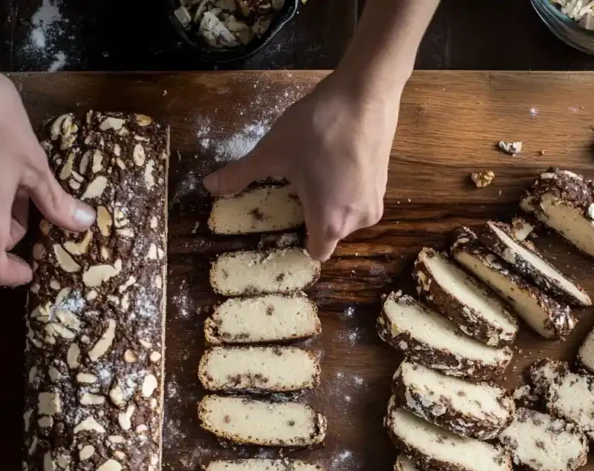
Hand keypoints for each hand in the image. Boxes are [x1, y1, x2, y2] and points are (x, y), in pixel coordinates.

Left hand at [204, 71, 398, 259]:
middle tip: (293, 191)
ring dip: (330, 202)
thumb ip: (241, 174)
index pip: (316, 253)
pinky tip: (333, 162)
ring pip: (345, 215)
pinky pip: (358, 197)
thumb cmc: (317, 128)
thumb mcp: (271, 152)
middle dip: (312, 217)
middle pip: (330, 233)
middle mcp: (358, 220)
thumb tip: (209, 186)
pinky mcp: (384, 182)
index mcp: (330, 221)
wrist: (365, 93)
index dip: (300, 242)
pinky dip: (345, 188)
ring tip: (313, 173)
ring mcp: (374, 201)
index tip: (285, 224)